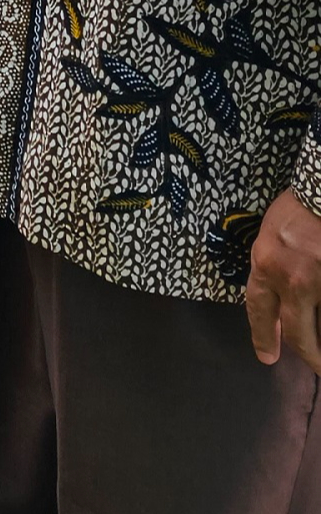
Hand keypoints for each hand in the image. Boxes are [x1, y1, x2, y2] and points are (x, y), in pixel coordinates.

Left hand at [248, 190, 320, 373]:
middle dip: (307, 353)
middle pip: (299, 331)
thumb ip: (274, 264)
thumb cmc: (301, 205)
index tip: (267, 356)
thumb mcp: (273, 233)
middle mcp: (294, 280)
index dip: (263, 335)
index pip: (259, 308)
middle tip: (314, 368)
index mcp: (267, 264)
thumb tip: (281, 294)